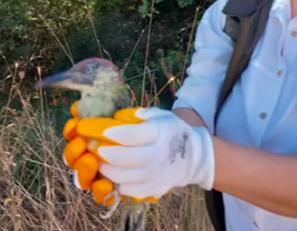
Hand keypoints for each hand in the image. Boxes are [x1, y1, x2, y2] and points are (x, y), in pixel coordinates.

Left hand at [64, 106, 214, 202]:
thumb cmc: (170, 132)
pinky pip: (129, 190)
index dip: (113, 132)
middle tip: (96, 149)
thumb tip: (117, 116)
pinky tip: (114, 174)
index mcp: (160, 132)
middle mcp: (159, 154)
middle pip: (127, 158)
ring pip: (124, 177)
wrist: (192, 156)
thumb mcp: (161, 115)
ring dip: (107, 170)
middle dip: (107, 154)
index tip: (98, 129)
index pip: (133, 134)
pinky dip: (117, 183)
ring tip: (101, 162)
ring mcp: (157, 175)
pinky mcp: (154, 189)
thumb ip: (140, 114)